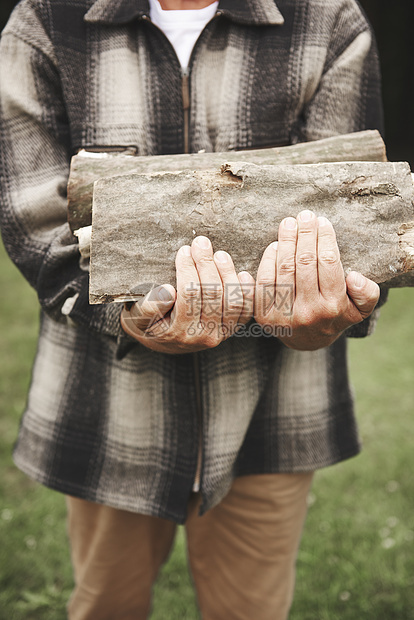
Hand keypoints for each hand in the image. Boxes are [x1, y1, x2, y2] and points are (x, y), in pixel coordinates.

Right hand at [121, 236, 254, 353]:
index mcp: (179, 333)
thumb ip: (149, 306)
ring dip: (228, 274)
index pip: (188, 295)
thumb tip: (168, 291)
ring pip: (233, 302)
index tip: (184, 250)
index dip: (187, 269)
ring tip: (220, 254)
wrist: (162, 341)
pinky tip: (242, 273)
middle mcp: (204, 337)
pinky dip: (247, 291)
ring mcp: (222, 334)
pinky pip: (247, 310)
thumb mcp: (137, 316)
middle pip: (213, 295)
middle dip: (207, 265)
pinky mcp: (233, 328)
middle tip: (201, 243)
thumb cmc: (147, 323)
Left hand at [254, 210, 379, 350]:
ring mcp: (284, 315)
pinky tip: (275, 245)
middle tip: (305, 216)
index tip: (322, 222)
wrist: (307, 340)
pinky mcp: (264, 316)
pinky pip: (264, 282)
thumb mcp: (360, 309)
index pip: (329, 264)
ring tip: (289, 223)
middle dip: (305, 235)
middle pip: (305, 263)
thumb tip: (354, 276)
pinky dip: (268, 260)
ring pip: (284, 270)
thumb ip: (367, 293)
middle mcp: (308, 312)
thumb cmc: (336, 315)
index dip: (325, 239)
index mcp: (333, 307)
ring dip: (286, 242)